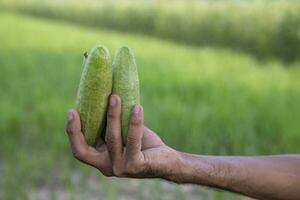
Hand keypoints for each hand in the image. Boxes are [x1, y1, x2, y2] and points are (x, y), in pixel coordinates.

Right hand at [66, 95, 180, 178]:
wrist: (167, 160)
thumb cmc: (143, 144)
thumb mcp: (123, 133)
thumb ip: (111, 124)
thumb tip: (105, 94)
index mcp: (102, 159)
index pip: (80, 149)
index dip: (72, 132)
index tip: (72, 111)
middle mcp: (108, 167)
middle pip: (83, 151)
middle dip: (76, 131)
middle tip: (76, 109)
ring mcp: (121, 168)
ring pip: (112, 139)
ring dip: (113, 115)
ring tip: (116, 96)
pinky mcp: (136, 165)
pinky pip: (133, 140)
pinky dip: (134, 123)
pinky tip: (137, 108)